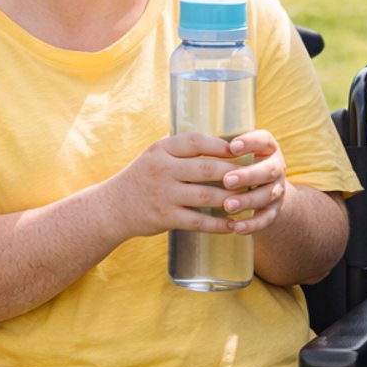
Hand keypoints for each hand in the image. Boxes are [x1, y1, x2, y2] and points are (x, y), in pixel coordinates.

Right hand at [103, 133, 275, 240]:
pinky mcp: (165, 217)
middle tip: (253, 177)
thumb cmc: (142, 178)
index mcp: (161, 150)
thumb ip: (181, 149)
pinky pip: (199, 222)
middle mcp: (162, 170)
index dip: (220, 145)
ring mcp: (164, 195)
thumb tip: (221, 143)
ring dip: (231, 200)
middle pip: (207, 169)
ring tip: (249, 200)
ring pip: (207, 197)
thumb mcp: (155, 155)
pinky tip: (233, 224)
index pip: (196, 142)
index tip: (240, 150)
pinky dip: (219, 224)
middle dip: (233, 174)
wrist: (113, 207)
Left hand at [219, 130, 289, 234]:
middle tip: (227, 180)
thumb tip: (193, 144)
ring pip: (266, 195)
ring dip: (247, 201)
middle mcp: (276, 167)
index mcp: (267, 148)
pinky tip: (237, 228)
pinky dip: (252, 224)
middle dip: (248, 176)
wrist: (263, 187)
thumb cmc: (240, 162)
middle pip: (269, 170)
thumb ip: (221, 147)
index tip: (232, 147)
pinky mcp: (273, 210)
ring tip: (227, 205)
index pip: (263, 140)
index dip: (250, 142)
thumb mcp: (237, 150)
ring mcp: (276, 189)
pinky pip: (266, 219)